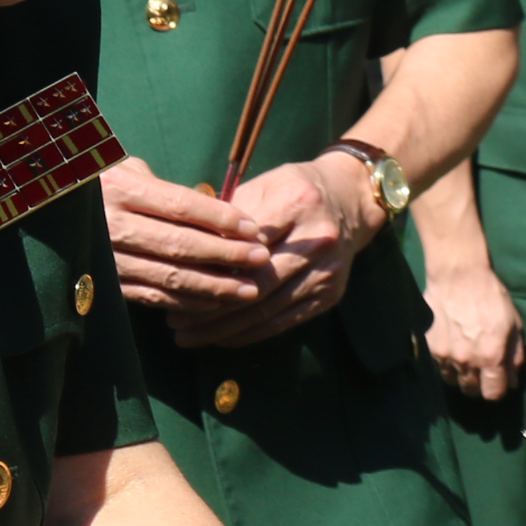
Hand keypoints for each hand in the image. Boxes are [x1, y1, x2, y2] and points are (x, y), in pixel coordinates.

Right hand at [103, 156, 276, 322]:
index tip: (253, 228)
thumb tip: (216, 210)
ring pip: (170, 278)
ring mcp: (107, 260)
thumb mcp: (125, 169)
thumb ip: (165, 188)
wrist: (48, 210)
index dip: (221, 219)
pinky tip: (215, 304)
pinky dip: (187, 304)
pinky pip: (152, 298)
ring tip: (249, 289)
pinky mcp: (106, 286)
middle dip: (226, 255)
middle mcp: (111, 226)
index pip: (180, 206)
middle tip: (260, 259)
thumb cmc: (100, 181)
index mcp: (119, 190)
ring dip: (214, 287)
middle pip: (180, 245)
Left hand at [179, 157, 371, 346]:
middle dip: (210, 308)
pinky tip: (222, 339)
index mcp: (295, 203)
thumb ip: (228, 218)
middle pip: (256, 284)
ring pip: (267, 310)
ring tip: (189, 337)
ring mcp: (326, 271)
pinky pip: (284, 322)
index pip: (245, 245)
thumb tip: (186, 249)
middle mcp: (317, 240)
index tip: (175, 282)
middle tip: (174, 322)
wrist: (351, 200)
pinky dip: (250, 334)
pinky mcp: (330, 295)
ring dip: (224, 329)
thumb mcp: (261, 185)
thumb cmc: (293, 189)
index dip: (208, 268)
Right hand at [422, 248, 523, 399]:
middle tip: (483, 370)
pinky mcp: (430, 348)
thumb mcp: (514, 325)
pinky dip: (447, 364)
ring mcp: (445, 356)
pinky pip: (440, 368)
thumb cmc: (492, 298)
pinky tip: (454, 348)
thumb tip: (513, 383)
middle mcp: (466, 362)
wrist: (459, 277)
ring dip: (462, 376)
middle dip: (480, 385)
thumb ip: (514, 357)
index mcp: (491, 357)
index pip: (493, 394)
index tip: (499, 382)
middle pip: (471, 391)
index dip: (498, 390)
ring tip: (467, 359)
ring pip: (453, 382)